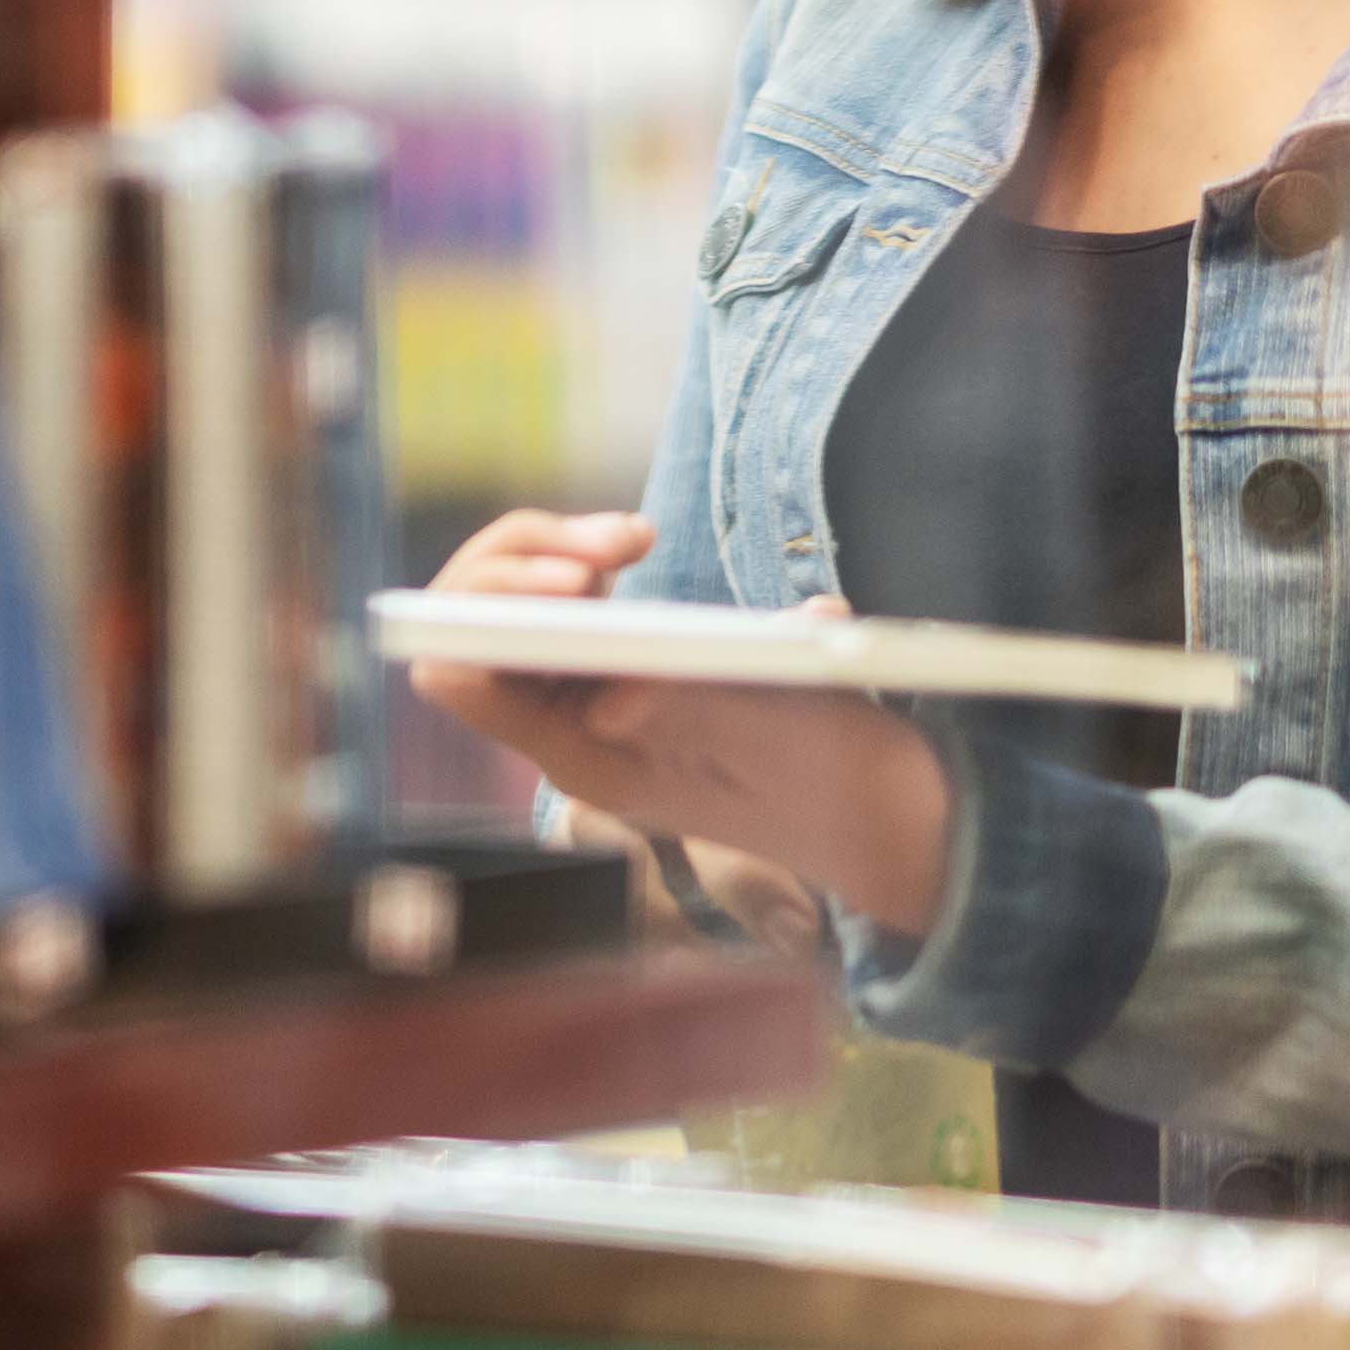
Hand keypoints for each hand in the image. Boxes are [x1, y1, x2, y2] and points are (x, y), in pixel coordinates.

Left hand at [408, 511, 958, 945]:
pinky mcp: (627, 670)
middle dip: (523, 560)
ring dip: (557, 549)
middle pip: (476, 624)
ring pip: (515, 603)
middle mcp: (570, 729)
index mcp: (583, 760)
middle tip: (617, 545)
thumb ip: (690, 715)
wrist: (882, 811)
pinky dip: (588, 557)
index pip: (466, 675)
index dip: (495, 607)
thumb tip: (605, 702)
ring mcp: (594, 699)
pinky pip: (566, 603)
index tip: (579, 578)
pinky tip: (637, 546)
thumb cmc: (837, 780)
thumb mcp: (775, 741)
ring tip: (634, 538)